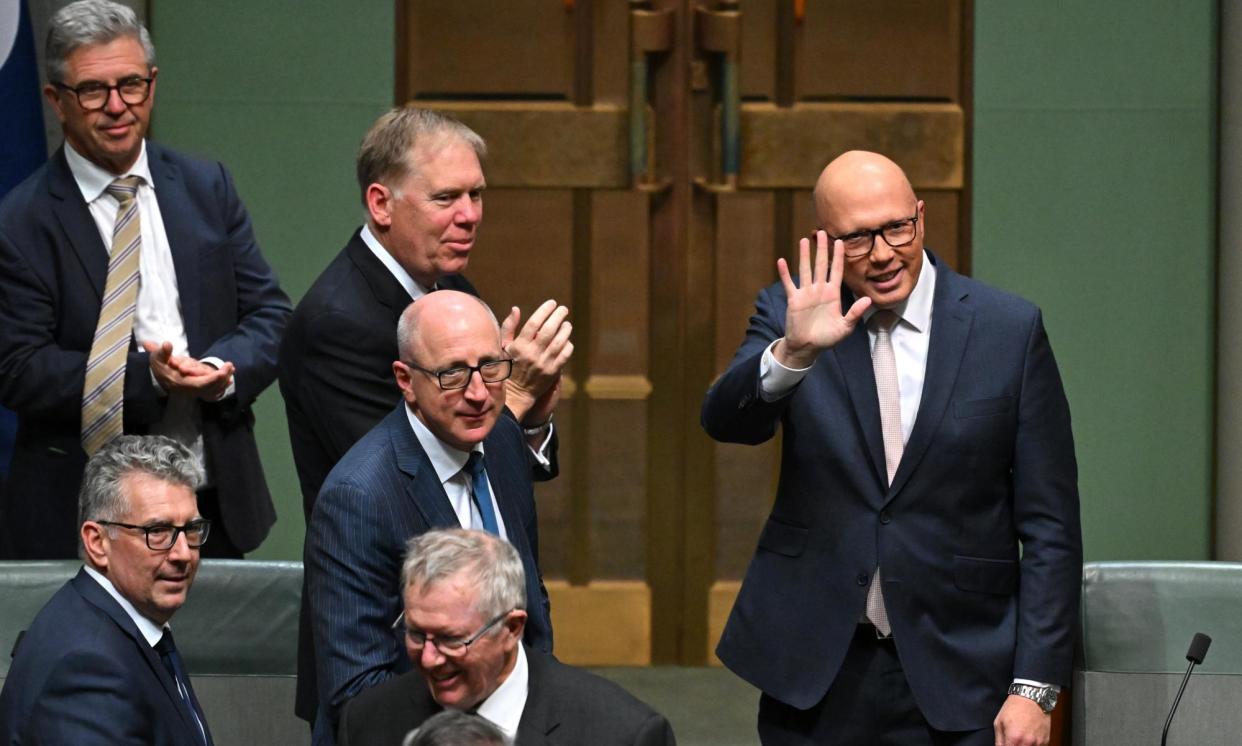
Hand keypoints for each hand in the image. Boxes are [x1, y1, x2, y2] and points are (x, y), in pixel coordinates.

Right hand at [143, 341, 234, 400]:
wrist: (160, 374)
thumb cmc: (160, 364)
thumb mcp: (157, 356)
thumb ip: (162, 351)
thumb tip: (167, 344)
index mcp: (179, 382)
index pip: (199, 384)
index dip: (212, 379)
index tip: (222, 372)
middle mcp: (188, 389)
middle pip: (209, 388)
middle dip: (221, 378)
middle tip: (230, 366)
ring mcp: (193, 391)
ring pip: (212, 390)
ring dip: (224, 381)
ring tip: (231, 369)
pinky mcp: (197, 389)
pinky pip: (212, 392)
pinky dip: (221, 387)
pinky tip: (230, 380)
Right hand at [499, 300, 572, 421]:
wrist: (516, 393)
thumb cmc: (508, 366)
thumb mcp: (504, 347)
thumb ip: (509, 327)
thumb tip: (516, 309)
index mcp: (519, 346)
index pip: (534, 323)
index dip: (544, 310)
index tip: (551, 303)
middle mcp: (532, 354)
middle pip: (549, 330)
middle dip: (558, 316)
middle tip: (563, 309)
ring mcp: (544, 363)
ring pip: (559, 342)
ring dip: (565, 330)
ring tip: (566, 324)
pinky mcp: (553, 372)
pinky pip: (565, 355)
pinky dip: (568, 345)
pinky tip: (567, 340)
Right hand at [772, 230, 870, 367]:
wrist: (808, 347)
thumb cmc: (827, 338)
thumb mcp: (845, 327)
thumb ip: (855, 313)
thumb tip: (868, 300)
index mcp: (833, 294)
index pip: (837, 271)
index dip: (839, 257)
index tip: (840, 242)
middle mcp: (820, 290)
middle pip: (821, 265)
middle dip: (822, 249)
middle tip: (822, 232)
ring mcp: (806, 293)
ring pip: (806, 270)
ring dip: (804, 255)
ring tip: (804, 240)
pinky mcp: (794, 300)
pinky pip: (789, 284)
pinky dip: (784, 273)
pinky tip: (781, 261)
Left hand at [992, 694, 1050, 745]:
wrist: (1032, 698)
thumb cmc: (1015, 707)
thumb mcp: (999, 722)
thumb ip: (999, 740)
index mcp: (1014, 738)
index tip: (1006, 744)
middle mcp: (1027, 743)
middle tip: (1012, 741)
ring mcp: (1038, 743)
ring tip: (1020, 738)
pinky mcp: (1045, 741)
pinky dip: (1032, 745)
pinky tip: (1028, 737)